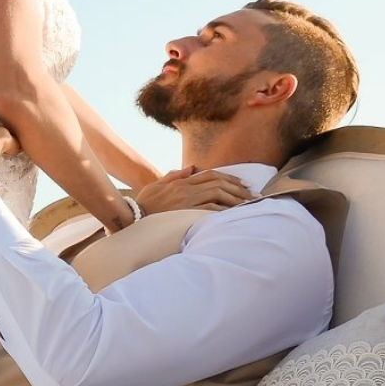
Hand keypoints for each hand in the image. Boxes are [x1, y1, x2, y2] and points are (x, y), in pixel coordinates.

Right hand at [135, 167, 255, 214]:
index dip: (229, 177)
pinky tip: (233, 214)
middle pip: (218, 183)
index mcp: (181, 181)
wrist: (131, 217)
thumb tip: (191, 168)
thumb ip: (174, 175)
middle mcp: (186, 188)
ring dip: (235, 199)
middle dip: (238, 188)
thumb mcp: (156, 185)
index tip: (242, 183)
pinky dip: (223, 211)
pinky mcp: (185, 213)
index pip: (210, 174)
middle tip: (252, 196)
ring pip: (217, 194)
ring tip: (248, 205)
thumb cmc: (143, 204)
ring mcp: (186, 200)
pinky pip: (209, 209)